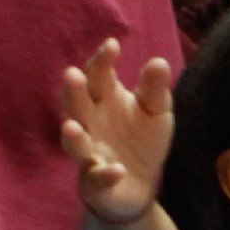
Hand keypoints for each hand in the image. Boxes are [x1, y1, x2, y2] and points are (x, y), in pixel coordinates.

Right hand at [56, 39, 174, 224]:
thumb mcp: (156, 110)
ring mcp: (89, 152)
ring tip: (71, 127)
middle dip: (73, 92)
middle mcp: (89, 122)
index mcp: (103, 98)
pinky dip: (104, 175)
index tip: (113, 46)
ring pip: (75, 143)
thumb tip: (159, 61)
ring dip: (73, 136)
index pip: (97, 75)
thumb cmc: (142, 138)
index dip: (102, 61)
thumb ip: (154, 89)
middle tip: (72, 75)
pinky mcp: (96, 181)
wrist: (140, 183)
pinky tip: (117, 169)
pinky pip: (96, 178)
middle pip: (76, 104)